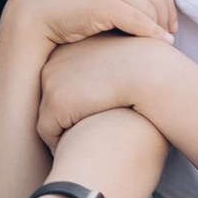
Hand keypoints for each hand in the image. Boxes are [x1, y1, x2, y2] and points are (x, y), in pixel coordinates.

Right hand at [22, 0, 175, 47]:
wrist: (34, 11)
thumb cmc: (67, 0)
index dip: (169, 3)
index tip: (170, 23)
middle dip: (167, 17)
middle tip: (170, 35)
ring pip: (151, 9)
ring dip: (161, 28)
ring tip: (164, 42)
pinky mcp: (106, 3)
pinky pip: (141, 21)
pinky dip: (154, 35)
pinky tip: (161, 44)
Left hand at [38, 31, 160, 149]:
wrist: (150, 74)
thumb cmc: (146, 70)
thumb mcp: (120, 60)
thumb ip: (107, 68)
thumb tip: (108, 82)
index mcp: (69, 48)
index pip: (61, 79)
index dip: (75, 98)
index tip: (91, 111)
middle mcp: (54, 62)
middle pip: (51, 97)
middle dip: (64, 114)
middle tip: (83, 130)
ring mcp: (51, 83)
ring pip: (47, 116)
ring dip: (62, 130)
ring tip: (81, 141)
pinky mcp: (55, 104)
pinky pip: (47, 132)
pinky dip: (57, 144)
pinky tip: (77, 150)